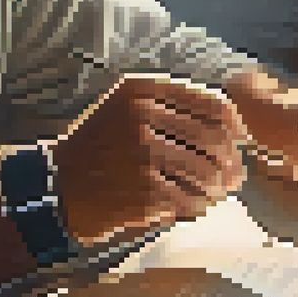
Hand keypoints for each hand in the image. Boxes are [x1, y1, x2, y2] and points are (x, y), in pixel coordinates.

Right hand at [52, 73, 249, 246]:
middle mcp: (141, 115)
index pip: (212, 103)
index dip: (234, 125)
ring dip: (217, 188)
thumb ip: (173, 106)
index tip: (240, 141)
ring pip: (205, 172)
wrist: (57, 184)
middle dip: (230, 161)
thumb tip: (236, 126)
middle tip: (234, 176)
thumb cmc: (100, 146)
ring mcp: (141, 152)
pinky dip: (197, 207)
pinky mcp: (141, 188)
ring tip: (217, 193)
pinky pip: (188, 199)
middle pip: (213, 139)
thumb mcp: (127, 107)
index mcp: (142, 89)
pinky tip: (195, 207)